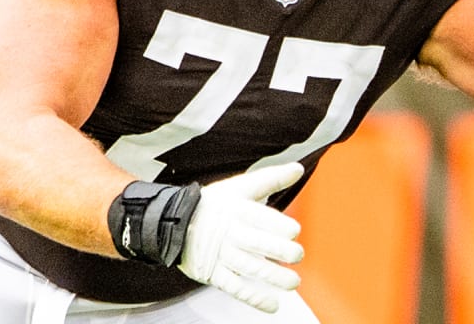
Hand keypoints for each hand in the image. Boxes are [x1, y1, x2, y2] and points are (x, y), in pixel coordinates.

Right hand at [177, 162, 304, 312]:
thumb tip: (298, 168)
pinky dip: (255, 298)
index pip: (263, 218)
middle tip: (297, 255)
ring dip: (274, 277)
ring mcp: (221, 254)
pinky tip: (272, 304)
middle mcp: (230, 232)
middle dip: (282, 251)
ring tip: (292, 282)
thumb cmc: (213, 204)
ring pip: (251, 267)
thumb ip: (272, 179)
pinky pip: (236, 288)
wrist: (175, 222)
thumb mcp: (241, 186)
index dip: (282, 226)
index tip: (294, 231)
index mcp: (238, 209)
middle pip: (259, 243)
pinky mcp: (213, 273)